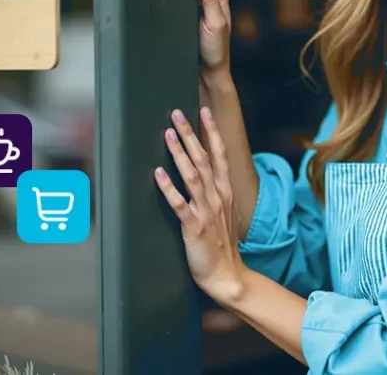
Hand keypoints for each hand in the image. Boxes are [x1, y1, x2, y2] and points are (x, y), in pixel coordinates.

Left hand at [155, 106, 245, 300]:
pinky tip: (158, 173)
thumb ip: (214, 191)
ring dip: (180, 154)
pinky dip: (169, 188)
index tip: (204, 112)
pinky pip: (179, 204)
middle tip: (177, 113)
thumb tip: (202, 172)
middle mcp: (217, 197)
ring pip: (192, 176)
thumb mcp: (223, 212)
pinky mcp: (193, 227)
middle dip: (191, 134)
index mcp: (224, 191)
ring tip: (168, 134)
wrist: (227, 275)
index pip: (219, 154)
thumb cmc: (222, 244)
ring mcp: (206, 211)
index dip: (211, 132)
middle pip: (204, 158)